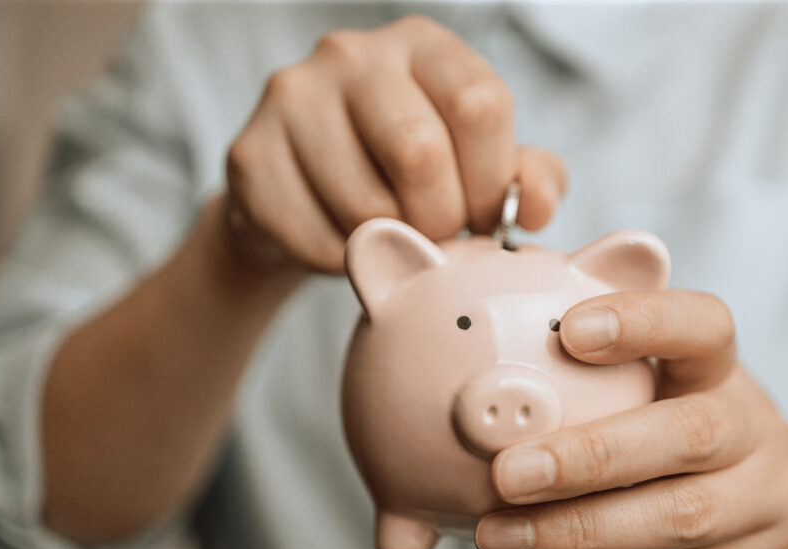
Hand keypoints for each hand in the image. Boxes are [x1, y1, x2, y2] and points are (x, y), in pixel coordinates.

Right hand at [223, 15, 564, 274]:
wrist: (306, 199)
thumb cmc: (406, 178)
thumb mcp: (479, 167)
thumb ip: (526, 178)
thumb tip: (538, 206)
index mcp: (422, 46)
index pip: (480, 105)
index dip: (492, 181)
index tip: (484, 215)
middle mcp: (352, 54)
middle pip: (420, 153)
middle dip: (442, 219)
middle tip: (435, 235)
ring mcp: (292, 97)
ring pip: (367, 206)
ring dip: (392, 246)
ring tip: (390, 238)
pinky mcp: (249, 155)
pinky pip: (319, 239)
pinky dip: (346, 263)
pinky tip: (347, 246)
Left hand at [475, 290, 787, 548]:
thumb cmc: (711, 443)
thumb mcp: (682, 388)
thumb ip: (612, 360)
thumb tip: (507, 320)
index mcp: (725, 374)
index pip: (703, 328)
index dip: (643, 323)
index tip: (569, 330)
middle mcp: (754, 432)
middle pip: (690, 436)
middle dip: (590, 456)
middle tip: (507, 473)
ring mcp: (765, 506)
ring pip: (676, 521)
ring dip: (572, 534)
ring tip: (496, 537)